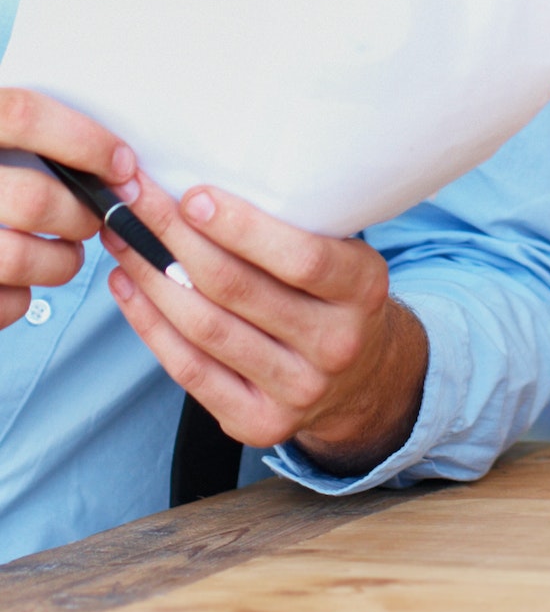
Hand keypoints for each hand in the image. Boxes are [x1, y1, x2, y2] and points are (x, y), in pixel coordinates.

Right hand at [0, 88, 134, 328]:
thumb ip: (31, 136)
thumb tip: (115, 161)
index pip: (21, 114)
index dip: (84, 140)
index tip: (121, 164)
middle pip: (32, 200)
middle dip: (81, 217)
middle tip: (92, 219)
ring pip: (17, 258)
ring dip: (60, 262)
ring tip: (64, 253)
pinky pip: (1, 302)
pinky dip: (21, 298)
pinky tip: (21, 281)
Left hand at [101, 169, 428, 476]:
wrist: (364, 377)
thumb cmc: (337, 298)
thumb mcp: (344, 257)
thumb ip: (295, 232)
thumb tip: (203, 190)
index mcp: (365, 290)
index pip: (302, 259)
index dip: (242, 228)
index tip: (194, 196)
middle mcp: (336, 343)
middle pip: (238, 290)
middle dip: (176, 240)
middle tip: (134, 203)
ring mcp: (298, 389)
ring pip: (205, 329)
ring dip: (151, 278)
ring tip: (122, 239)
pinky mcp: (259, 422)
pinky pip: (190, 370)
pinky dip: (150, 325)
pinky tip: (129, 288)